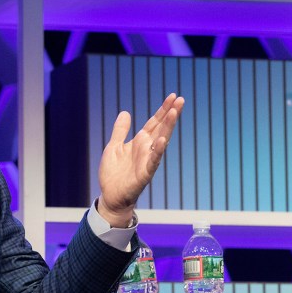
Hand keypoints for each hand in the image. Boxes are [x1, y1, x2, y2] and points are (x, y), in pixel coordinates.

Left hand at [96, 93, 183, 226]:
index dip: (163, 109)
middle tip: (181, 100)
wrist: (111, 196)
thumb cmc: (113, 174)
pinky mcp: (145, 174)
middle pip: (161, 128)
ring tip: (174, 113)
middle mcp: (147, 149)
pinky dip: (158, 151)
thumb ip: (120, 131)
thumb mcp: (113, 146)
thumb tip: (125, 112)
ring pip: (161, 141)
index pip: (154, 122)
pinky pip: (153, 161)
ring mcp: (147, 161)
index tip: (173, 96)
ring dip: (168, 127)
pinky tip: (162, 140)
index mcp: (140, 142)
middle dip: (171, 114)